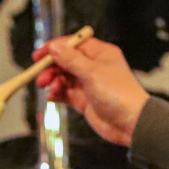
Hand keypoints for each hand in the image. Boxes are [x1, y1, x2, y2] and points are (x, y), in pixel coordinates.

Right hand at [33, 35, 151, 146]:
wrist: (130, 123)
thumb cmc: (118, 94)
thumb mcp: (92, 73)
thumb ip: (71, 60)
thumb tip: (54, 47)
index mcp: (99, 53)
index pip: (72, 44)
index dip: (55, 48)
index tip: (38, 56)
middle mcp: (93, 67)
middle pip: (65, 61)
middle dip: (51, 68)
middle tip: (41, 77)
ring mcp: (88, 84)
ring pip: (63, 78)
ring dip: (53, 82)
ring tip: (50, 89)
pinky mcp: (84, 100)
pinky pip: (66, 93)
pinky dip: (57, 94)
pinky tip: (52, 97)